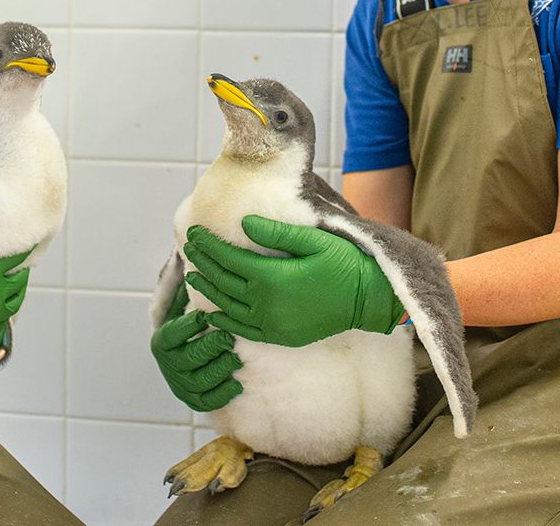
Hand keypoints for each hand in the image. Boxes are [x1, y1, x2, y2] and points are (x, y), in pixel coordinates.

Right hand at [0, 213, 30, 402]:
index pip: (15, 259)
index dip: (23, 251)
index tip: (27, 245)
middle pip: (20, 283)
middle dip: (20, 273)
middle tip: (18, 267)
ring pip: (14, 305)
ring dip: (14, 294)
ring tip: (10, 288)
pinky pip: (0, 324)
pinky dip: (0, 314)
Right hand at [151, 283, 242, 411]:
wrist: (182, 356)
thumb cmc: (190, 325)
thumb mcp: (184, 307)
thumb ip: (190, 289)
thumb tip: (198, 260)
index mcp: (162, 341)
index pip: (173, 334)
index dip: (189, 326)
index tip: (207, 315)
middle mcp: (168, 365)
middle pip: (188, 359)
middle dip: (209, 348)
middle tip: (228, 338)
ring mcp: (180, 384)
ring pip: (199, 381)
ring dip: (219, 370)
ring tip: (236, 358)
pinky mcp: (193, 399)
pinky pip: (208, 401)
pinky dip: (222, 394)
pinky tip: (237, 382)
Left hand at [182, 215, 404, 346]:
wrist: (370, 300)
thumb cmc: (345, 264)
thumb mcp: (313, 240)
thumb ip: (276, 233)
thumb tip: (244, 223)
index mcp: (272, 277)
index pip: (228, 259)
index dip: (209, 246)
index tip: (194, 234)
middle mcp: (266, 304)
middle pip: (224, 282)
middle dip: (204, 263)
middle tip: (190, 249)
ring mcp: (272, 324)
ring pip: (228, 307)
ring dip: (209, 290)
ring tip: (194, 276)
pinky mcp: (281, 336)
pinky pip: (243, 331)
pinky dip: (224, 322)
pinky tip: (213, 314)